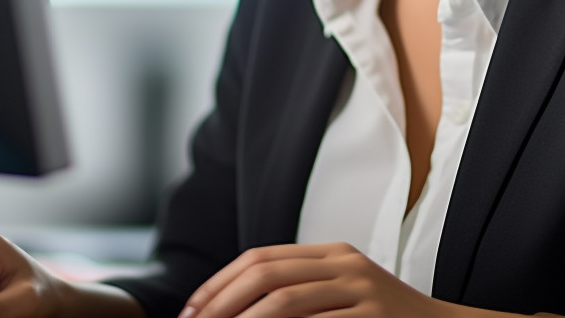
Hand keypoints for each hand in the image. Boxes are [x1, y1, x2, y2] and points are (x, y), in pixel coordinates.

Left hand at [177, 242, 459, 317]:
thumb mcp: (343, 297)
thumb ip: (302, 293)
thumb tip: (237, 309)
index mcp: (331, 253)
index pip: (260, 258)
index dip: (219, 283)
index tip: (190, 312)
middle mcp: (343, 263)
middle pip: (265, 273)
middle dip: (221, 302)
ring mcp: (360, 289)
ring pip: (285, 300)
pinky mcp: (374, 317)